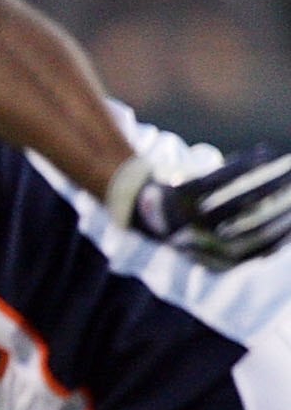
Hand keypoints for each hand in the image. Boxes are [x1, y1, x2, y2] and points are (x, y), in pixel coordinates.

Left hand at [130, 143, 290, 269]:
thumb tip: (285, 234)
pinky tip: (263, 153)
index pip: (258, 252)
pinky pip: (219, 178)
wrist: (133, 205)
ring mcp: (189, 218)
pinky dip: (244, 164)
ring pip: (241, 199)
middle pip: (255, 225)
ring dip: (271, 181)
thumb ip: (245, 239)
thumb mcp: (213, 236)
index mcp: (210, 257)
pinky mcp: (179, 192)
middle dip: (286, 205)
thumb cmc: (184, 223)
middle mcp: (201, 242)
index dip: (284, 236)